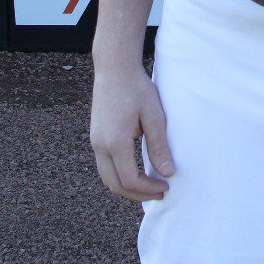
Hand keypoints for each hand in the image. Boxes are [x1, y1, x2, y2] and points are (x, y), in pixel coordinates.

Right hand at [90, 64, 174, 201]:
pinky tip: (136, 171)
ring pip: (107, 178)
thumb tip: (167, 172)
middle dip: (138, 194)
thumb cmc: (136, 88)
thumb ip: (159, 145)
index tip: (166, 186)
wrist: (115, 69)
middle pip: (115, 185)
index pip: (130, 179)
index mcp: (115, 141)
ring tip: (149, 184)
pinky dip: (119, 176)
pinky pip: (105, 166)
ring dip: (127, 187)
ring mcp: (95, 142)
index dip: (148, 189)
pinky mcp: (96, 137)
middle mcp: (100, 145)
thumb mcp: (154, 115)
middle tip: (159, 191)